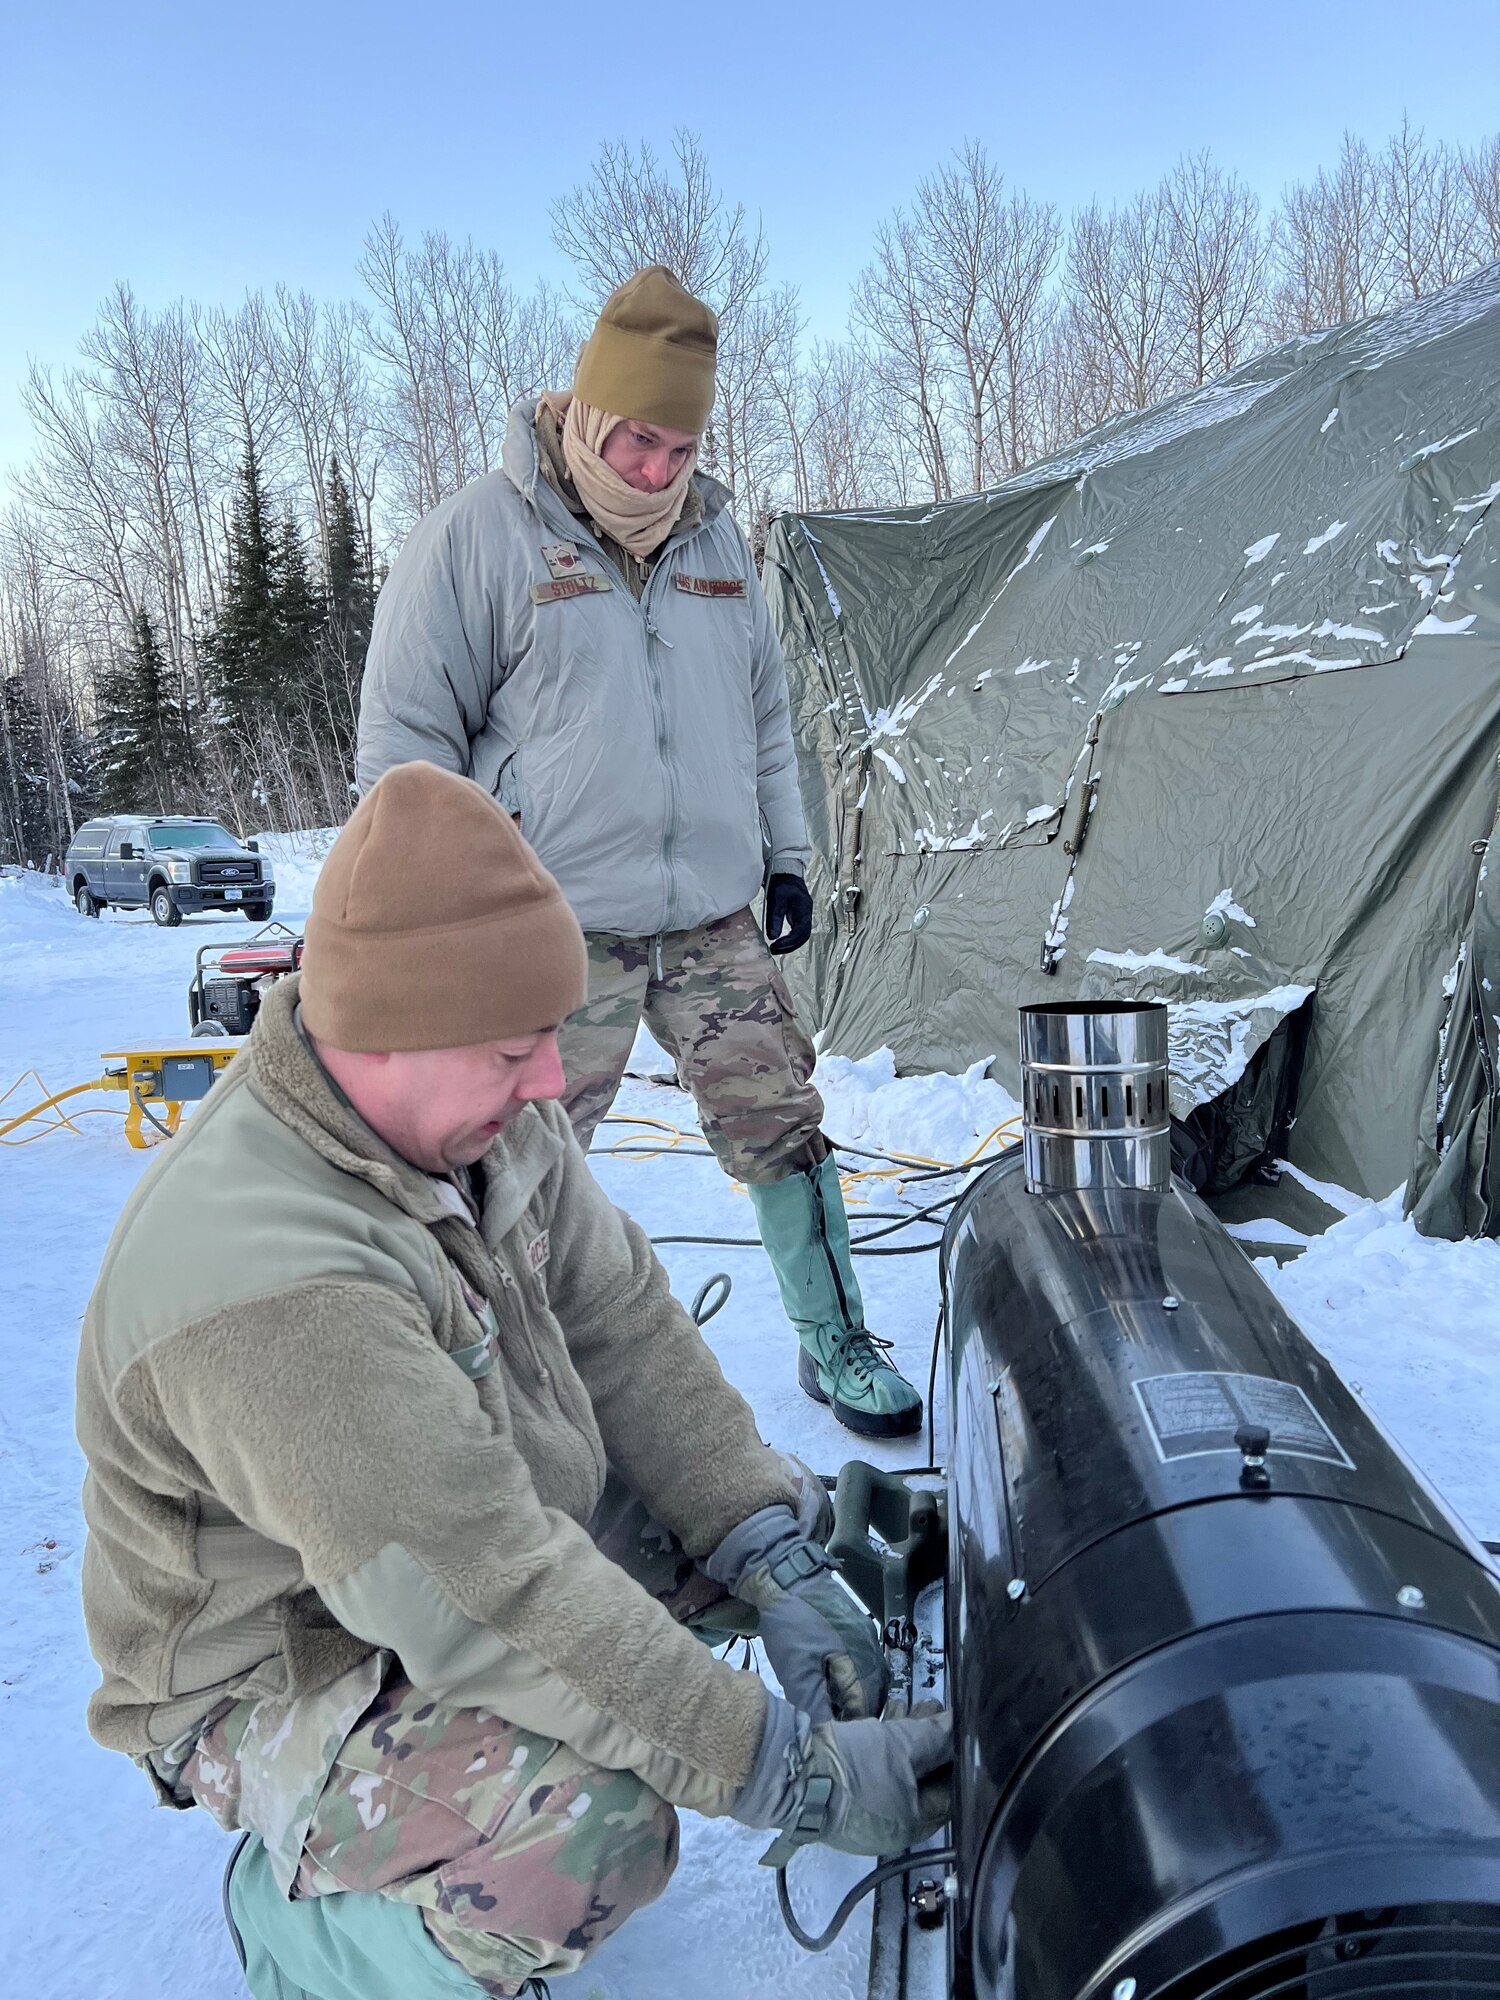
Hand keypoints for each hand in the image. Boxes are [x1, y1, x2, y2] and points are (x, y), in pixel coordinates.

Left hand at [707, 1506, 886, 1720]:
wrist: (783, 1575)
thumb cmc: (790, 1623)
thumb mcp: (796, 1670)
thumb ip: (814, 1706)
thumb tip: (825, 1737)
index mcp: (862, 1661)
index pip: (866, 1709)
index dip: (848, 1726)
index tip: (828, 1736)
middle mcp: (872, 1650)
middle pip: (871, 1696)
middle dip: (851, 1713)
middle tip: (826, 1725)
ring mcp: (865, 1637)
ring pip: (865, 1680)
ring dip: (849, 1698)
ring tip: (825, 1708)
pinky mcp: (854, 1629)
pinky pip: (859, 1664)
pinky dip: (847, 1680)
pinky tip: (827, 1685)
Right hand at [732, 1702, 952, 1857]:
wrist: (790, 1772)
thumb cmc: (854, 1767)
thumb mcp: (901, 1746)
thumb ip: (935, 1738)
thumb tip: (959, 1728)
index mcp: (909, 1827)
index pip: (947, 1793)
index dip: (954, 1757)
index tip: (958, 1728)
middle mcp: (889, 1827)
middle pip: (920, 1782)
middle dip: (930, 1744)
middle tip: (933, 1710)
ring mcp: (863, 1814)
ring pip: (895, 1773)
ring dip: (906, 1740)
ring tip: (910, 1705)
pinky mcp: (841, 1797)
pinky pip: (872, 1772)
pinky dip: (882, 1748)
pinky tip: (884, 1719)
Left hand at [764, 872, 812, 954]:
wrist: (786, 872)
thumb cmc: (781, 882)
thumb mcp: (776, 899)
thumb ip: (775, 918)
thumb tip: (773, 937)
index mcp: (804, 909)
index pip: (801, 931)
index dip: (789, 942)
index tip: (775, 946)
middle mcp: (806, 913)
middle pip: (803, 936)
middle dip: (790, 946)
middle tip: (774, 950)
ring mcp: (804, 915)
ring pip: (802, 935)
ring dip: (790, 944)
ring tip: (776, 948)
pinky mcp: (798, 915)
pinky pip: (798, 931)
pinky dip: (790, 939)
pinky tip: (780, 941)